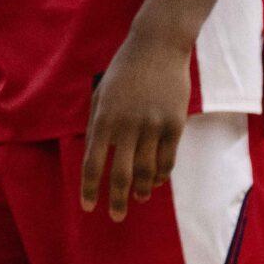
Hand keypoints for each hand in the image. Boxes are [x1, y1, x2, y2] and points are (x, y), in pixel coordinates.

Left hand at [81, 25, 190, 222]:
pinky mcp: (175, 124)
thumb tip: (93, 156)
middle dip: (117, 200)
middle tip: (115, 216)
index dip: (89, 188)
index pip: (93, 162)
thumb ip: (96, 126)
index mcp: (104, 118)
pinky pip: (167, 159)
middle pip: (121, 175)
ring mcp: (153, 125)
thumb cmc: (124, 70)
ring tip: (138, 199)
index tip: (88, 206)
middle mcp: (128, 125)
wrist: (157, 46)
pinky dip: (160, 175)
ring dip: (141, 190)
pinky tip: (155, 182)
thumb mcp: (100, 94)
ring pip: (147, 171)